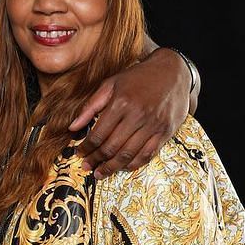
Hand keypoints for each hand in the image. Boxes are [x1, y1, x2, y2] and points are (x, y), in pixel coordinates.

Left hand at [69, 46, 189, 178]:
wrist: (172, 71)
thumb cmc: (138, 77)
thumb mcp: (110, 84)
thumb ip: (90, 106)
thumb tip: (73, 127)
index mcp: (121, 103)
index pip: (99, 134)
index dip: (87, 148)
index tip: (79, 153)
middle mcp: (137, 116)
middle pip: (112, 147)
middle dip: (96, 160)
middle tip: (87, 166)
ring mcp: (153, 125)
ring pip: (128, 154)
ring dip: (112, 167)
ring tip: (101, 173)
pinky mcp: (165, 132)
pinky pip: (148, 154)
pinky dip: (134, 164)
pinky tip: (123, 167)